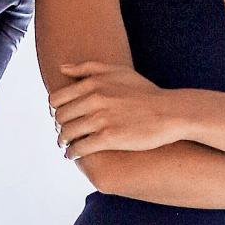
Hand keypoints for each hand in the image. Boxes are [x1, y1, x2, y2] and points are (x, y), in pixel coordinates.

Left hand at [49, 62, 184, 157]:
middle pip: (60, 117)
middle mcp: (94, 99)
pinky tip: (74, 156)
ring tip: (67, 147)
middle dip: (59, 127)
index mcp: (93, 83)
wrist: (170, 112)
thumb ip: (88, 68)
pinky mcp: (109, 138)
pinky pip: (80, 148)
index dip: (55, 111)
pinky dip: (72, 153)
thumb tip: (62, 68)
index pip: (56, 99)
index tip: (61, 118)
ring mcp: (101, 119)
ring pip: (67, 133)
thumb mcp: (118, 71)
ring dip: (64, 142)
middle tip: (64, 135)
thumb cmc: (144, 92)